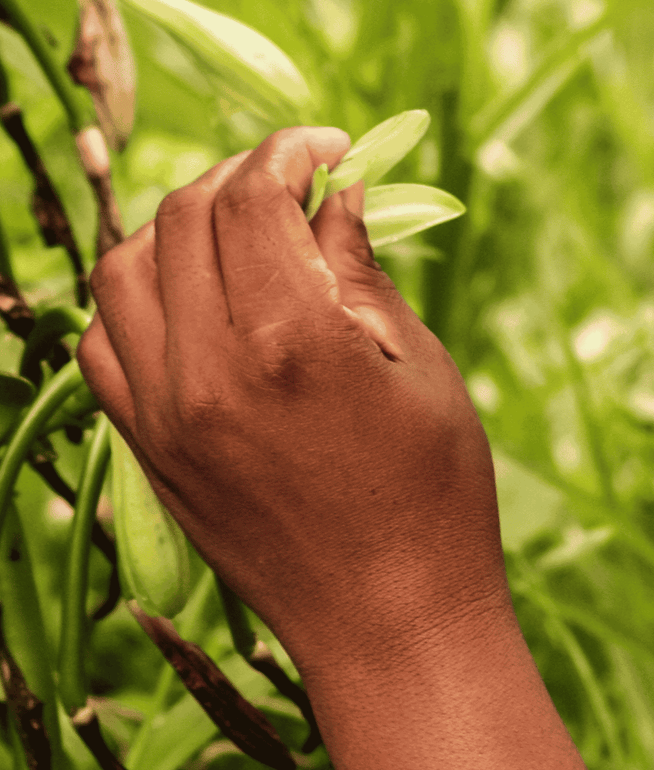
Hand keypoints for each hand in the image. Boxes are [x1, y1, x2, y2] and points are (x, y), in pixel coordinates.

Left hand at [77, 128, 508, 677]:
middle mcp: (207, 371)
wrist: (389, 623)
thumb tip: (336, 192)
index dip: (289, 150)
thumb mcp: (421, 367)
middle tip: (295, 180)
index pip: (252, 199)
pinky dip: (137, 295)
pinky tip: (192, 296)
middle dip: (240, 175)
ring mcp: (162, 415)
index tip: (330, 146)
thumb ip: (360, 269)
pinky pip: (103, 341)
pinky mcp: (145, 451)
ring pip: (123, 269)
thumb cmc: (433, 492)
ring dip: (177, 226)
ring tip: (237, 229)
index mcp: (292, 342)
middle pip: (184, 217)